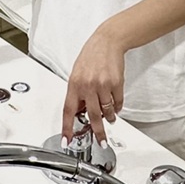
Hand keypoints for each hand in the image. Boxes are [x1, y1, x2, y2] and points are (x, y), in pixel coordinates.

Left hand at [61, 30, 125, 145]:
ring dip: (110, 118)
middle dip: (98, 132)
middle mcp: (88, 85)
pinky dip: (117, 107)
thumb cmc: (91, 57)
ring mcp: (103, 85)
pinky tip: (115, 105)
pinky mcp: (116, 83)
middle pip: (93, 116)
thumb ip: (77, 93)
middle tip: (101, 141)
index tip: (67, 140)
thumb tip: (78, 112)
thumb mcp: (77, 74)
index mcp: (74, 84)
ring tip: (110, 117)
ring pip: (107, 111)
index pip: (68, 110)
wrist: (107, 42)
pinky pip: (118, 103)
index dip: (67, 127)